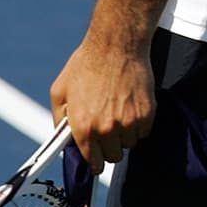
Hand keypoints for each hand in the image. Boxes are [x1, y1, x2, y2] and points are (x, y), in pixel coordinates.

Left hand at [50, 36, 156, 174]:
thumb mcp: (60, 91)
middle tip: (108, 129)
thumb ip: (59, 118)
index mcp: (83, 127)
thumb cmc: (87, 64)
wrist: (116, 45)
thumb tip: (62, 135)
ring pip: (130, 143)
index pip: (92, 162)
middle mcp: (106, 129)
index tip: (96, 159)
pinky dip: (140, 123)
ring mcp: (129, 122)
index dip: (94, 161)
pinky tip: (131, 106)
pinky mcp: (147, 113)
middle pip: (113, 156)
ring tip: (120, 112)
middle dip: (110, 146)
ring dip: (126, 134)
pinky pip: (144, 130)